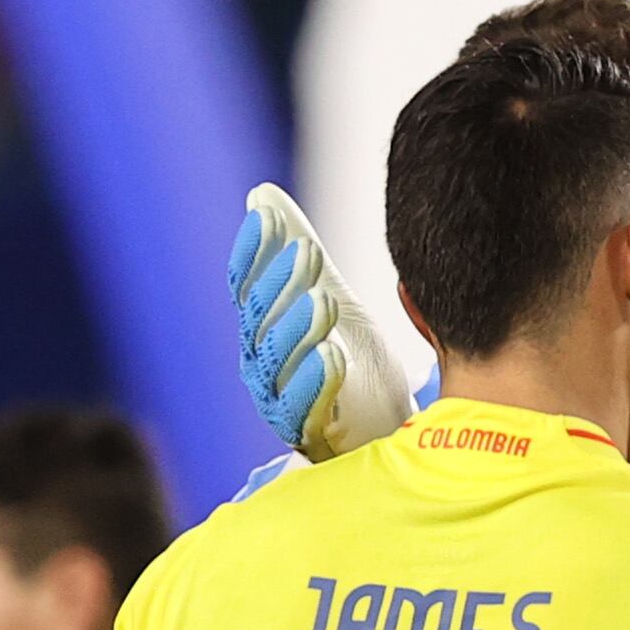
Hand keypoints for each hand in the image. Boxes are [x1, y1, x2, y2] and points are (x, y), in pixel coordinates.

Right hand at [229, 184, 413, 461]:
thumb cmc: (351, 357)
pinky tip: (333, 354)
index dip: (253, 251)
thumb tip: (262, 195)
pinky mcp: (309, 433)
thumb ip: (297, 250)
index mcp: (260, 328)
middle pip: (260, 320)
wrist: (385, 421)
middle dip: (281, 285)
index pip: (244, 285)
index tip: (268, 217)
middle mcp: (259, 364)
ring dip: (298, 330)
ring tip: (323, 301)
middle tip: (308, 251)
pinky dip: (317, 382)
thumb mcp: (327, 293)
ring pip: (278, 363)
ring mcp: (279, 401)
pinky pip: (305, 408)